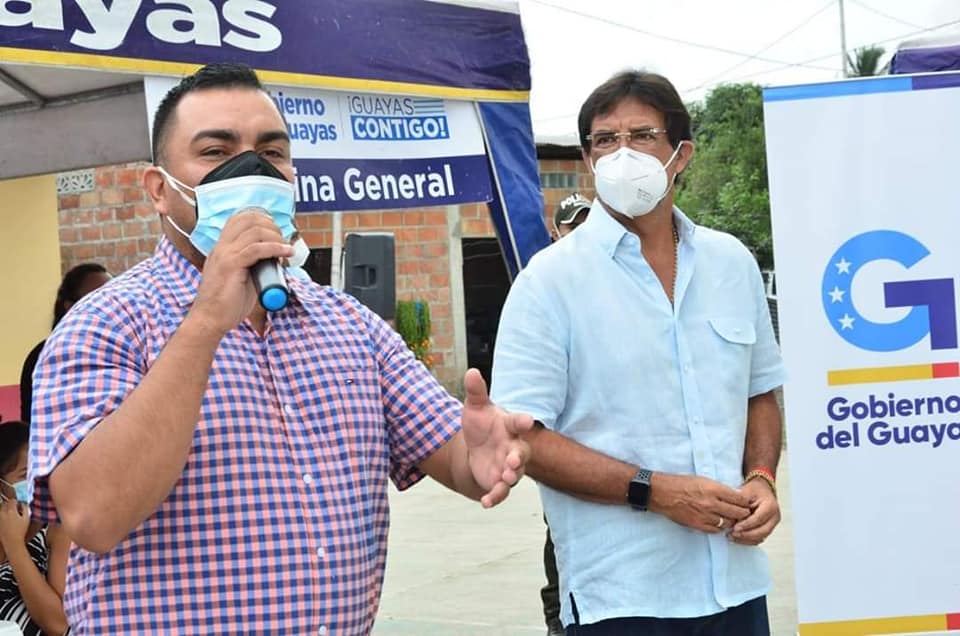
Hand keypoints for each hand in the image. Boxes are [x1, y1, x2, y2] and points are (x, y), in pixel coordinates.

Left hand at [0, 498, 29, 550]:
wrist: (12, 542)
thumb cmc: (20, 531)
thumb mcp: (27, 518)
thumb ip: (25, 508)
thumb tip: (23, 503)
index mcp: (11, 511)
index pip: (12, 500)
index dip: (16, 502)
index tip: (19, 504)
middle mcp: (2, 513)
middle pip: (5, 504)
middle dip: (10, 505)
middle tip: (15, 509)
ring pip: (1, 509)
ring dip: (5, 510)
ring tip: (11, 515)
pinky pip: (0, 516)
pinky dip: (3, 516)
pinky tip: (8, 520)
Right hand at [190, 211, 293, 334]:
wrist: (209, 321)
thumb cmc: (227, 304)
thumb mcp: (241, 277)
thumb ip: (253, 266)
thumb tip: (275, 260)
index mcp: (222, 248)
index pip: (239, 219)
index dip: (262, 220)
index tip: (277, 233)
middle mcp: (221, 247)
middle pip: (249, 219)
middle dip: (271, 226)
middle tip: (283, 242)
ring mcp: (224, 255)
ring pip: (254, 231)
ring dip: (276, 237)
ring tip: (286, 249)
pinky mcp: (230, 266)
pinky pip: (256, 249)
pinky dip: (275, 248)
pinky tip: (286, 253)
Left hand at [461, 369, 533, 507]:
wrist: (476, 448)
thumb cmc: (481, 424)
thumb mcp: (475, 407)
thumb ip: (476, 391)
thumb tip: (471, 372)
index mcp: (509, 426)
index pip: (518, 422)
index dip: (522, 421)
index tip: (527, 420)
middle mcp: (513, 447)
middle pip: (521, 453)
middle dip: (518, 457)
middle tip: (513, 460)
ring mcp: (508, 466)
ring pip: (515, 475)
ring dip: (511, 477)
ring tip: (505, 478)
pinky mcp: (498, 482)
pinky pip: (500, 492)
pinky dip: (494, 498)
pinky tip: (485, 502)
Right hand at [648, 473, 751, 533]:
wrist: (662, 493)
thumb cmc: (681, 483)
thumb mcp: (703, 480)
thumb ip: (719, 489)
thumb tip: (734, 496)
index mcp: (714, 489)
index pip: (740, 499)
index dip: (745, 502)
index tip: (745, 503)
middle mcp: (712, 503)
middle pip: (738, 513)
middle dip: (742, 513)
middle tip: (742, 512)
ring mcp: (705, 516)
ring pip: (729, 523)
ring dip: (731, 521)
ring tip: (730, 518)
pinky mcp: (698, 525)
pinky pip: (716, 530)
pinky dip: (720, 527)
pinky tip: (718, 522)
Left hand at [729, 477, 779, 544]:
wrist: (762, 490)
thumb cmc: (754, 490)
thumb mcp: (746, 492)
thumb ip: (740, 504)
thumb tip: (731, 517)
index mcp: (771, 506)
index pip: (759, 519)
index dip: (746, 525)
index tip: (734, 528)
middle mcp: (774, 517)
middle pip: (762, 531)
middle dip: (746, 535)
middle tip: (732, 534)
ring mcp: (772, 524)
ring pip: (761, 537)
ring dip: (746, 539)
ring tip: (731, 537)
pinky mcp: (767, 529)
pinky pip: (759, 538)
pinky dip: (748, 540)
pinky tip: (736, 538)